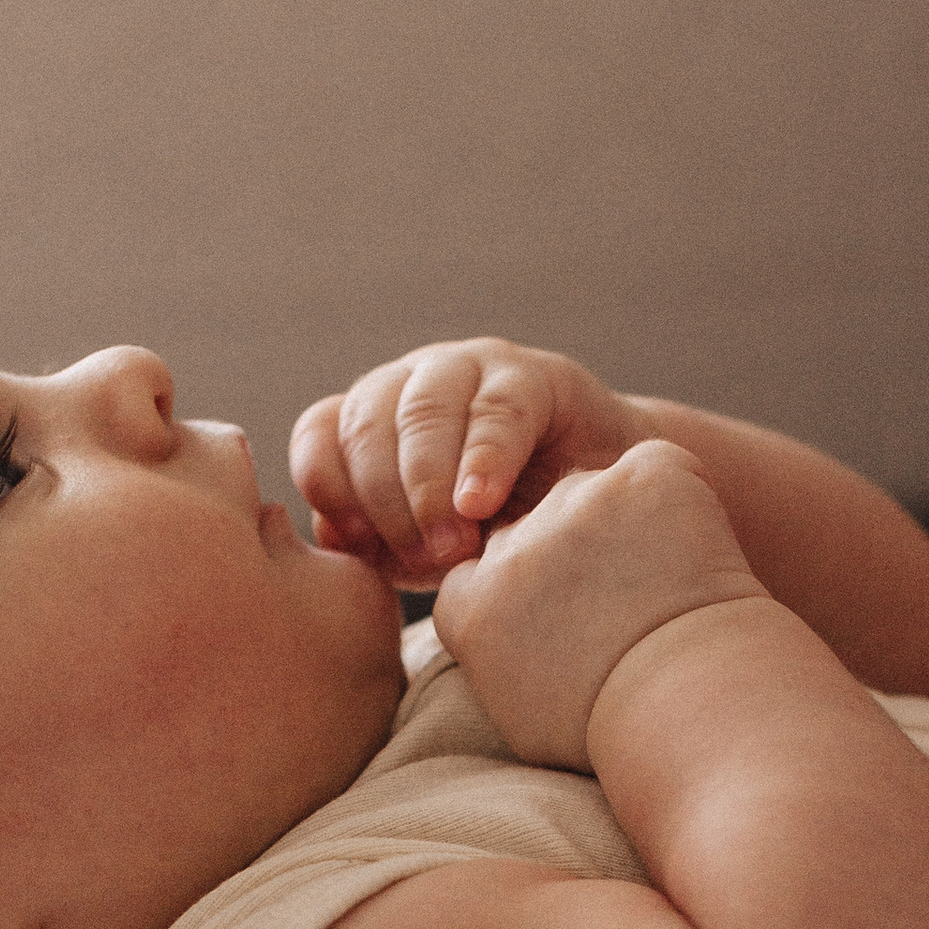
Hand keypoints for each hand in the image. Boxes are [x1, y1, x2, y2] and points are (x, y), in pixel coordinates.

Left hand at [289, 339, 636, 583]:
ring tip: (453, 545)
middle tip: (424, 559)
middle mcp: (412, 382)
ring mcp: (470, 369)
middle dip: (387, 500)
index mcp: (373, 419)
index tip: (358, 545)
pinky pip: (497, 411)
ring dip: (429, 484)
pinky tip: (480, 503)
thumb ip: (376, 544)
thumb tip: (335, 537)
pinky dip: (483, 459)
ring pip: (423, 411)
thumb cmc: (504, 532)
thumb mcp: (426, 549)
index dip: (329, 488)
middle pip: (369, 423)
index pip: (321, 435)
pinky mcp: (534, 376)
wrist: (607, 508)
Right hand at [428, 439, 770, 770]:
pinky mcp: (644, 475)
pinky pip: (659, 467)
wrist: (686, 707)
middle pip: (539, 525)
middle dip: (576, 554)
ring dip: (628, 523)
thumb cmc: (613, 734)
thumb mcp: (523, 721)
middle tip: (630, 608)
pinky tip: (701, 550)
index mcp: (469, 604)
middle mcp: (513, 544)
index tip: (573, 622)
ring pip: (597, 491)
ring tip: (671, 587)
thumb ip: (496, 666)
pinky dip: (682, 496)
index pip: (486, 570)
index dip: (534, 590)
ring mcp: (577, 502)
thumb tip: (504, 652)